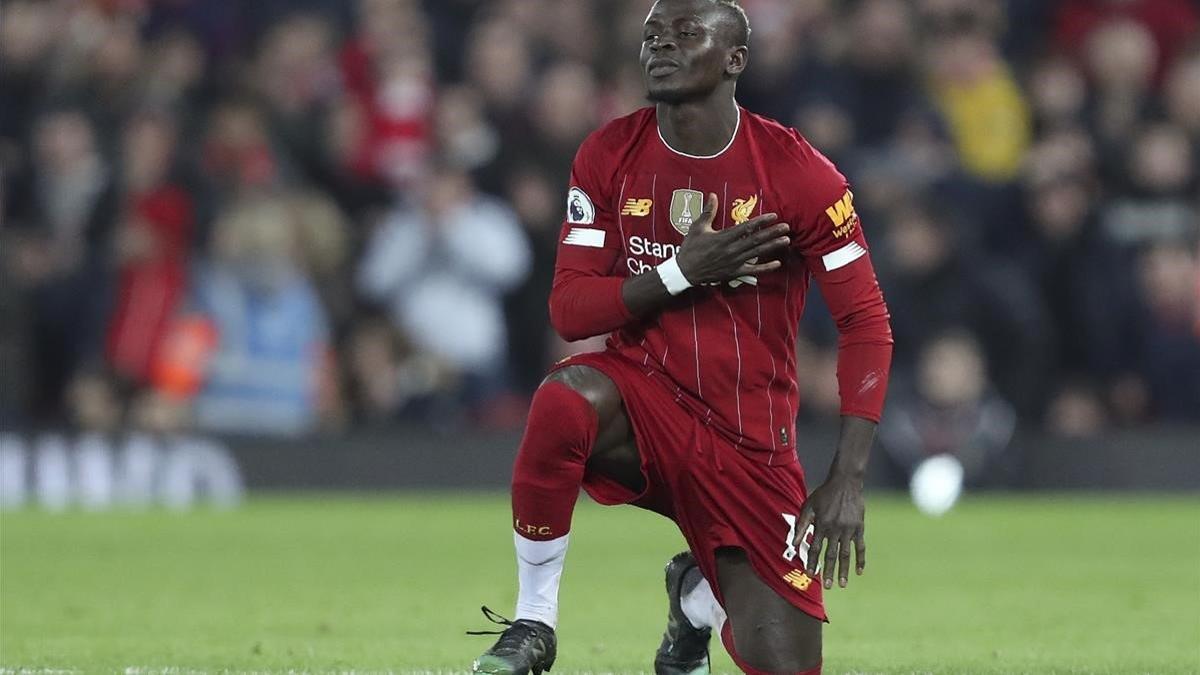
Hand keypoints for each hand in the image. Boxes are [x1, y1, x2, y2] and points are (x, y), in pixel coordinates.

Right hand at [674, 193, 790, 285]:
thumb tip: (713, 195)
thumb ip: (708, 211)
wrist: (685, 271)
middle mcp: (732, 249)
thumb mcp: (697, 227)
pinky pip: (753, 270)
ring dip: (772, 246)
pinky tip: (777, 263)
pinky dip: (765, 268)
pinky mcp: (734, 272)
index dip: (761, 221)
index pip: (747, 227)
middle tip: (786, 227)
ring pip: (757, 253)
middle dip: (772, 233)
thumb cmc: (691, 248)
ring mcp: (734, 262)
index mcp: (723, 237)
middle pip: (756, 239)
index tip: (773, 216)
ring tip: (786, 241)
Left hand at [795, 474, 865, 588]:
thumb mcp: (808, 506)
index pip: (815, 548)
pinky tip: (859, 571)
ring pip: (846, 554)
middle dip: (828, 572)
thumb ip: (801, 525)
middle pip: (831, 555)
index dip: (812, 562)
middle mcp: (835, 529)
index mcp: (821, 525)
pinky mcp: (859, 528)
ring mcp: (849, 529)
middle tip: (828, 586)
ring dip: (844, 570)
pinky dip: (860, 559)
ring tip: (842, 584)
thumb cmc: (824, 495)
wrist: (845, 483)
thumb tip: (793, 542)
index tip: (811, 574)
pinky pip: (860, 547)